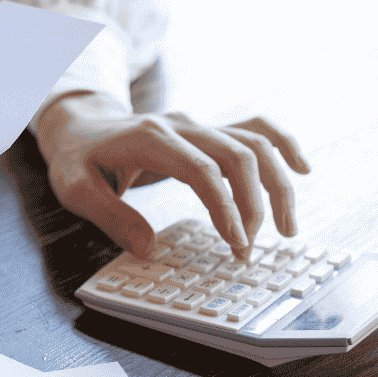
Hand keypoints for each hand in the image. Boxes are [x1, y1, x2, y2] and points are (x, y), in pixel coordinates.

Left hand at [36, 93, 310, 259]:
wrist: (79, 126)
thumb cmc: (77, 159)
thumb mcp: (75, 189)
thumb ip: (109, 216)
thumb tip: (148, 249)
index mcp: (150, 138)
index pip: (201, 170)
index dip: (224, 207)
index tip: (236, 244)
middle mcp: (181, 125)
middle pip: (237, 155)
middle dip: (253, 206)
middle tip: (249, 251)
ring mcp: (197, 125)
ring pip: (253, 142)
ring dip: (277, 183)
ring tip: (287, 229)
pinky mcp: (205, 131)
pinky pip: (253, 128)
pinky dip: (282, 144)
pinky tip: (302, 168)